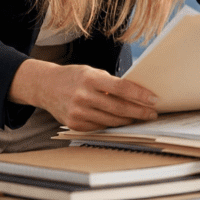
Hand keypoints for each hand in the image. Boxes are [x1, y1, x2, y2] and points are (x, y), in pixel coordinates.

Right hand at [9, 60, 157, 131]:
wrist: (46, 86)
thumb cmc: (74, 77)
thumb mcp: (92, 72)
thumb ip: (110, 83)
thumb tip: (136, 94)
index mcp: (90, 78)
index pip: (121, 87)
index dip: (140, 95)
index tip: (154, 99)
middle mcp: (82, 96)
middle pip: (118, 107)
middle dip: (139, 111)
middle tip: (152, 113)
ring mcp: (77, 112)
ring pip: (111, 120)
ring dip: (128, 120)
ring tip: (140, 117)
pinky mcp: (74, 124)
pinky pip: (99, 127)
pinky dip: (112, 124)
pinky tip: (121, 121)